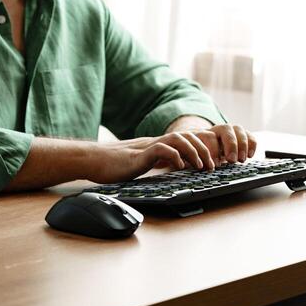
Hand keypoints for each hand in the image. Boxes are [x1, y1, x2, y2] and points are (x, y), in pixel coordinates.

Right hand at [87, 121, 256, 182]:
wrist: (93, 161)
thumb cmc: (114, 166)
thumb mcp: (141, 165)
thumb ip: (156, 164)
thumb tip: (171, 169)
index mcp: (157, 146)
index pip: (184, 140)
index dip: (201, 148)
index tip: (212, 162)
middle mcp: (155, 142)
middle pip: (186, 136)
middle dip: (203, 150)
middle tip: (212, 166)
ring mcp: (147, 146)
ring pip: (178, 139)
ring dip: (193, 152)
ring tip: (200, 166)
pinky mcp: (139, 154)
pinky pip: (161, 149)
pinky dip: (174, 156)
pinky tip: (179, 167)